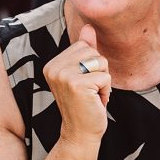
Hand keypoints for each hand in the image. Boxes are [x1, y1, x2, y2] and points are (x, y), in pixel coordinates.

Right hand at [43, 24, 109, 145]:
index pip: (84, 46)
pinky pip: (106, 76)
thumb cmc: (85, 103)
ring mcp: (63, 76)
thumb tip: (89, 26)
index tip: (84, 83)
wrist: (80, 133)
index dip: (92, 64)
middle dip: (100, 71)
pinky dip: (106, 90)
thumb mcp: (84, 74)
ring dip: (104, 80)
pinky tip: (95, 102)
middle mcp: (54, 68)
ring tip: (92, 95)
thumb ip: (85, 49)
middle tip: (90, 91)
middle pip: (93, 52)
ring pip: (101, 62)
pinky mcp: (77, 85)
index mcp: (52, 64)